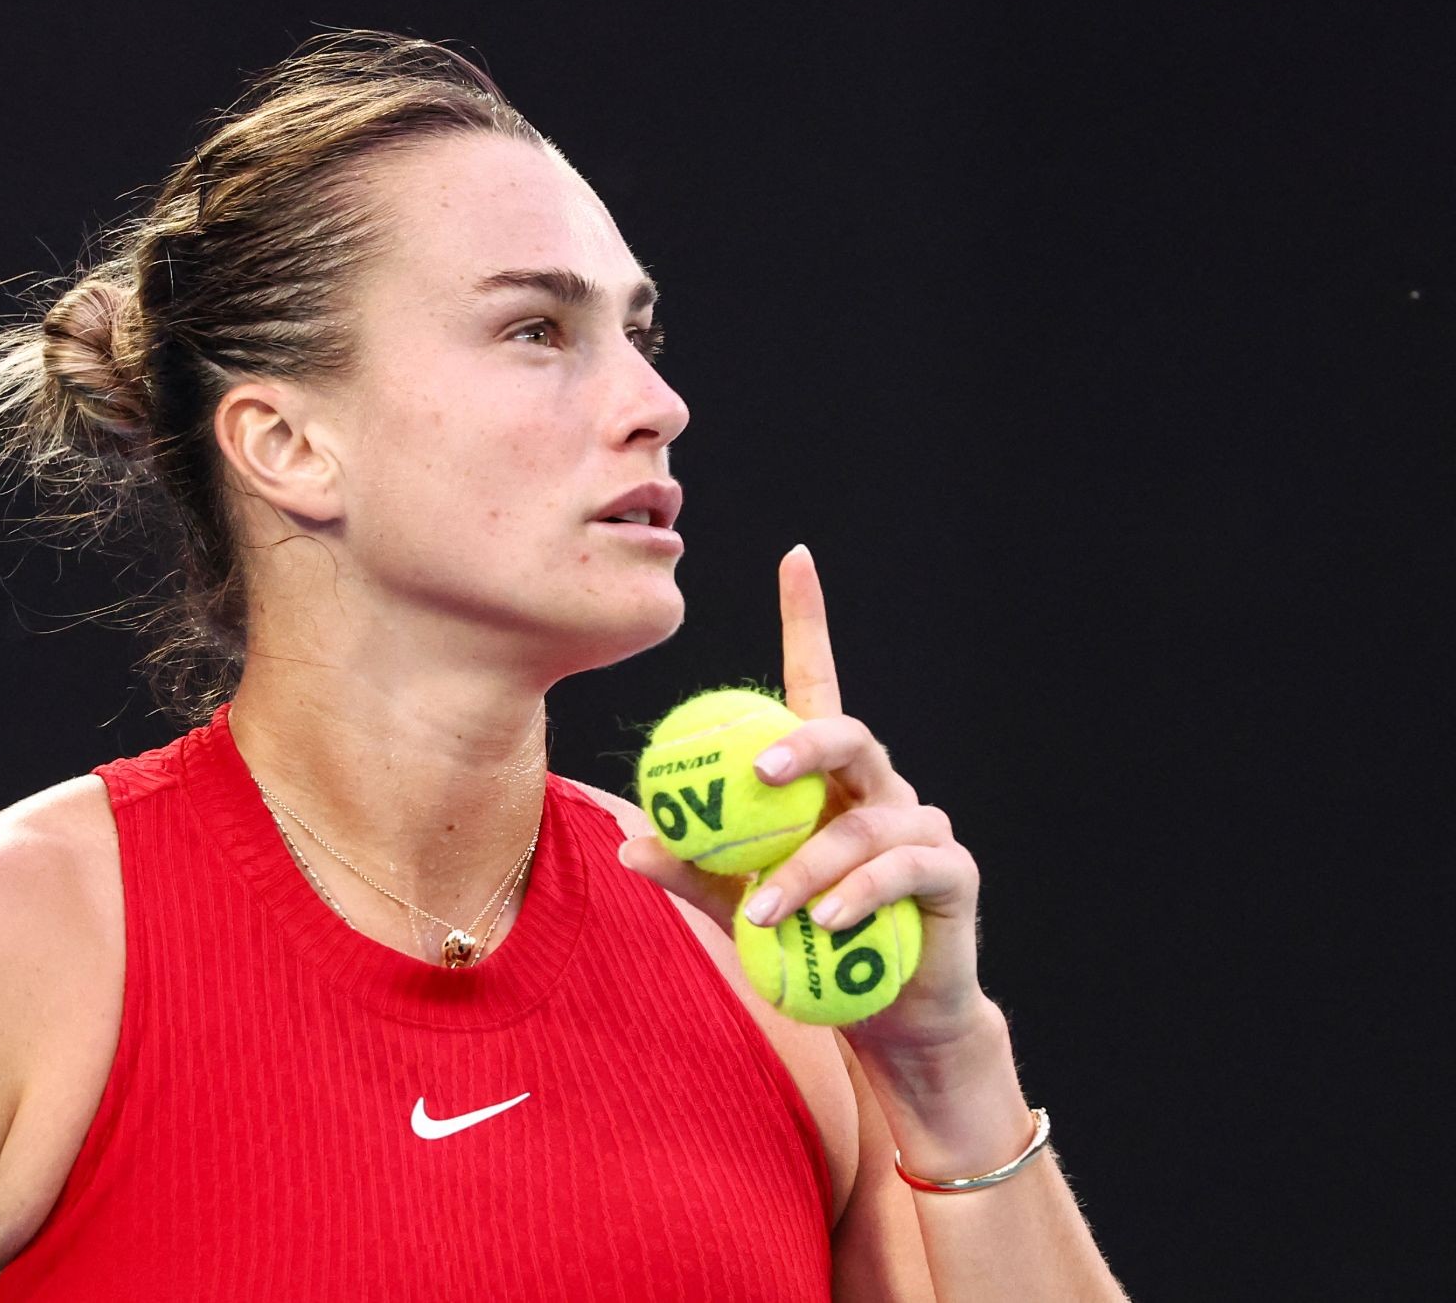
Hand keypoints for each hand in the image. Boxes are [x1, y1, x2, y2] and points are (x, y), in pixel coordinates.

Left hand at [619, 544, 990, 1047]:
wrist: (885, 1018)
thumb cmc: (806, 946)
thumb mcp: (736, 906)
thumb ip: (695, 870)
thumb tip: (627, 842)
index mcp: (825, 777)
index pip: (817, 681)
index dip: (808, 618)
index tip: (795, 558)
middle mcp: (876, 787)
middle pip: (846, 734)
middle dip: (802, 743)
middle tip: (757, 771)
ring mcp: (920, 825)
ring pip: (864, 821)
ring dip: (808, 866)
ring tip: (764, 910)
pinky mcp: (950, 871)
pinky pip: (904, 869)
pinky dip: (859, 894)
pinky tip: (827, 921)